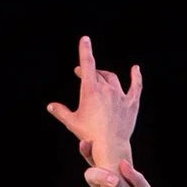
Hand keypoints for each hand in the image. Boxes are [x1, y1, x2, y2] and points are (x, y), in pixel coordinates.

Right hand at [44, 35, 140, 171]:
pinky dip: (136, 77)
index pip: (87, 64)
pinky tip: (135, 69)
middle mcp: (106, 89)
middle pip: (98, 73)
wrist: (111, 146)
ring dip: (105, 76)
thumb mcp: (72, 123)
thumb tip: (50, 106)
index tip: (85, 40)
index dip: (85, 50)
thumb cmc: (90, 136)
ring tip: (101, 78)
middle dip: (90, 72)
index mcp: (91, 90)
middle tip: (84, 74)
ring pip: (113, 79)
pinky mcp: (132, 104)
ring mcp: (120, 95)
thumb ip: (61, 112)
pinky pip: (136, 86)